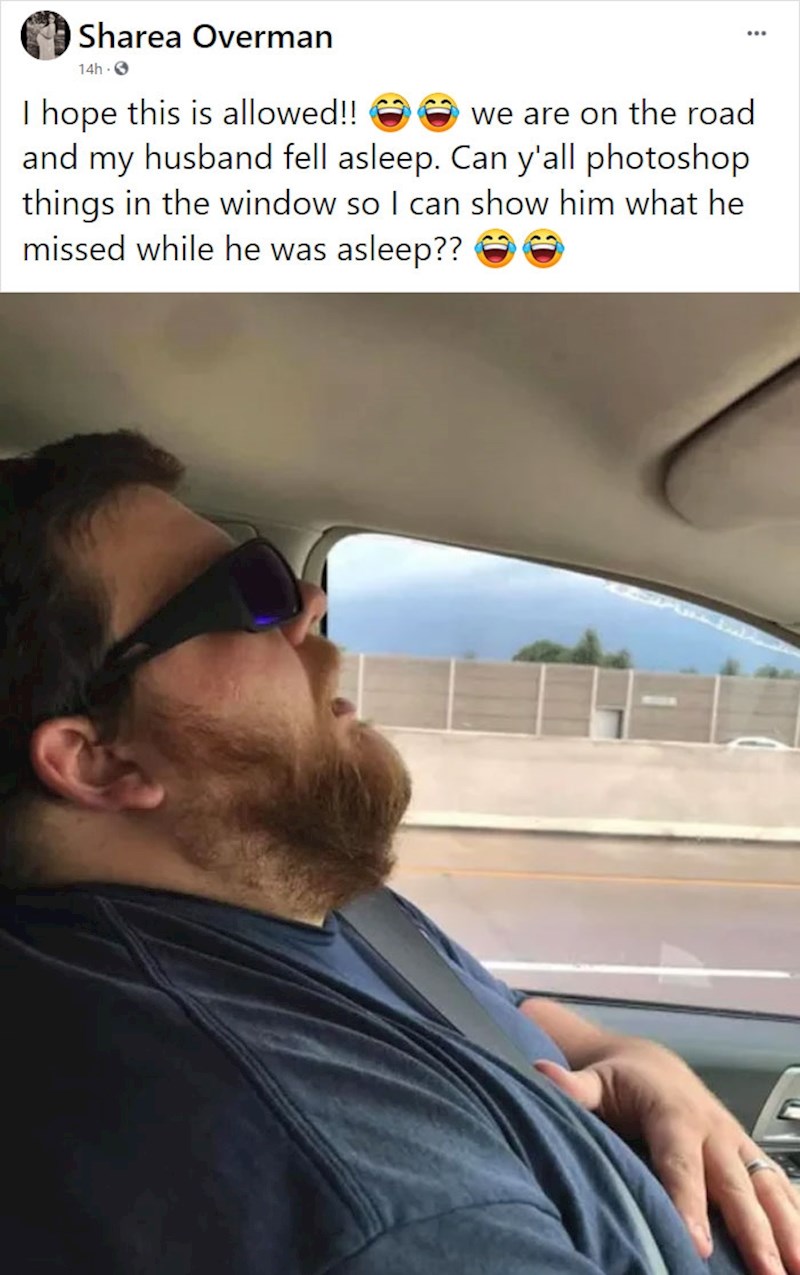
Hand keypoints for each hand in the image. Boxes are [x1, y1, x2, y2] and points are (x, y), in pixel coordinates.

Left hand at [534, 1041, 799, 1274]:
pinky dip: (796, 1218)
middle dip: (753, 1232)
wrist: (654, 1064)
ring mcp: (737, 1143)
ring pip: (767, 1188)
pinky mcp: (750, 1156)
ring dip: (788, 1229)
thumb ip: (572, 1087)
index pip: (680, 1163)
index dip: (689, 1202)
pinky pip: (779, 1187)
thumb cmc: (620, 1081)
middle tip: (767, 1274)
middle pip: (734, 1185)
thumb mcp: (594, 1081)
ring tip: (799, 1270)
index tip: (698, 1245)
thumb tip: (541, 1076)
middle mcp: (713, 1130)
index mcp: (674, 1115)